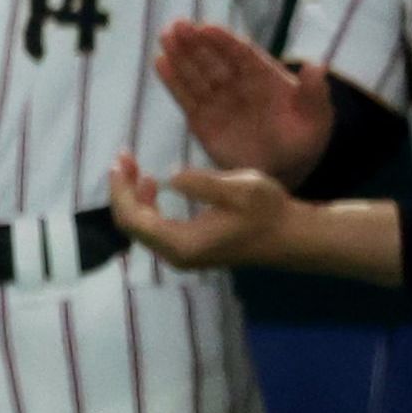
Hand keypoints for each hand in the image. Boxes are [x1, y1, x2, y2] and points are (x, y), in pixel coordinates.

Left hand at [104, 151, 296, 271]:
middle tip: (125, 157)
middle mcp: (176, 255)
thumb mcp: (240, 189)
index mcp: (182, 244)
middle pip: (132, 224)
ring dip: (135, 196)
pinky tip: (154, 184)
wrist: (292, 236)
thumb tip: (170, 177)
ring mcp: (182, 254)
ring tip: (136, 167)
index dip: (120, 190)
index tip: (119, 162)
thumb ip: (202, 183)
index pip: (133, 219)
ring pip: (142, 226)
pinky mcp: (190, 248)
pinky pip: (156, 228)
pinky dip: (148, 205)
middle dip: (124, 190)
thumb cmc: (269, 212)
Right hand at [151, 16, 334, 174]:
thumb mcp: (317, 119)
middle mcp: (237, 84)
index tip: (208, 28)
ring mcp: (218, 101)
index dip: (224, 41)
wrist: (283, 173)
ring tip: (165, 37)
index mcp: (264, 78)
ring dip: (180, 55)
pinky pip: (185, 98)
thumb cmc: (303, 142)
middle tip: (177, 25)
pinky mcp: (201, 120)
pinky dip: (172, 81)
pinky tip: (160, 63)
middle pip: (213, 59)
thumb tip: (317, 67)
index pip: (241, 54)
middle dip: (195, 42)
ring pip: (196, 74)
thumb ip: (315, 94)